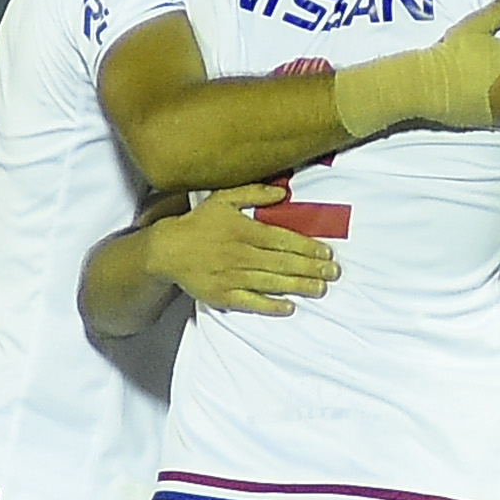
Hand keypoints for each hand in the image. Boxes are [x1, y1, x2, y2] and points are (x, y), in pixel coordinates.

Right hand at [144, 186, 338, 316]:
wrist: (166, 250)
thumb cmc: (197, 223)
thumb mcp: (222, 198)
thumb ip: (253, 193)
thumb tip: (282, 193)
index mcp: (244, 230)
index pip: (283, 240)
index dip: (307, 247)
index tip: (326, 253)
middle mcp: (241, 254)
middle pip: (282, 262)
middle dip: (311, 268)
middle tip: (333, 273)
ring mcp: (232, 277)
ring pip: (272, 282)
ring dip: (298, 286)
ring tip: (320, 288)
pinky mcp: (223, 295)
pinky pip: (251, 302)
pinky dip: (270, 305)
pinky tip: (289, 306)